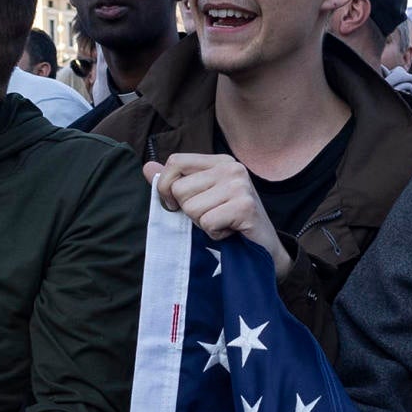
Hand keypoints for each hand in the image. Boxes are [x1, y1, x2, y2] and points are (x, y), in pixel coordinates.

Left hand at [145, 155, 287, 271]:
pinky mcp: (244, 206)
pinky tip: (230, 231)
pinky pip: (207, 222)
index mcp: (219, 161)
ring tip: (222, 223)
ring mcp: (240, 185)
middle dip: (189, 211)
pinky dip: (215, 234)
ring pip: (191, 208)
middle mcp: (231, 168)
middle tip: (212, 216)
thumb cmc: (230, 222)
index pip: (175, 162)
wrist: (264, 249)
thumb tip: (147, 167)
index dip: (165, 186)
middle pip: (179, 189)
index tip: (175, 204)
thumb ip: (174, 182)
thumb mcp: (201, 198)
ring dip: (202, 224)